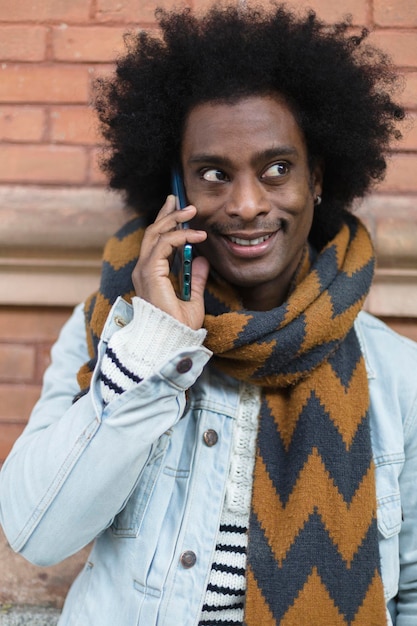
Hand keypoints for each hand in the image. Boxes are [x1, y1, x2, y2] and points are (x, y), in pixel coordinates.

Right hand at [132, 195, 208, 329]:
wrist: (172, 341)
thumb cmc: (179, 328)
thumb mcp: (193, 300)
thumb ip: (196, 280)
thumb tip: (203, 261)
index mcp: (150, 275)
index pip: (155, 242)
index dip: (166, 224)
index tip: (181, 212)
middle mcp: (143, 270)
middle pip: (153, 233)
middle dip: (167, 214)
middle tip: (179, 199)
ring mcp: (144, 271)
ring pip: (156, 234)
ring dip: (174, 219)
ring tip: (191, 210)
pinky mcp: (150, 273)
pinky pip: (164, 245)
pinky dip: (181, 236)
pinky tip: (197, 235)